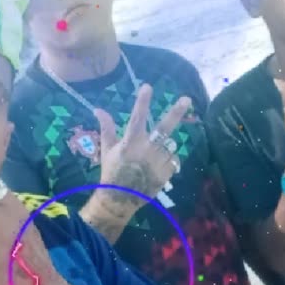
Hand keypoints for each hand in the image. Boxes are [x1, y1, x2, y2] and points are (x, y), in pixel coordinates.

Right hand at [93, 84, 192, 206]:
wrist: (121, 199)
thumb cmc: (112, 172)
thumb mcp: (107, 149)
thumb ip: (106, 128)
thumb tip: (97, 109)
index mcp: (130, 142)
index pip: (137, 117)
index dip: (142, 101)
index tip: (147, 86)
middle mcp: (146, 150)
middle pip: (164, 127)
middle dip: (176, 112)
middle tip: (186, 99)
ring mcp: (158, 162)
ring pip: (169, 145)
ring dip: (164, 146)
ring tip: (153, 156)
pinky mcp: (167, 172)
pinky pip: (173, 159)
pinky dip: (167, 159)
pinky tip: (157, 166)